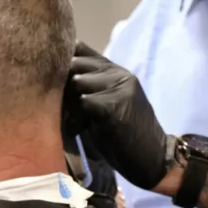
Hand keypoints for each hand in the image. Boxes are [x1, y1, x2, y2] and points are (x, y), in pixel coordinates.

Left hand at [66, 42, 169, 189]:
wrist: (152, 158)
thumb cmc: (123, 134)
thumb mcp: (105, 103)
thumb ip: (88, 87)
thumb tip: (55, 73)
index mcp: (116, 70)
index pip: (81, 50)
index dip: (65, 63)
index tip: (54, 80)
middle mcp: (120, 73)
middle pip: (76, 63)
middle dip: (64, 84)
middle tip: (64, 108)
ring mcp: (121, 87)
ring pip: (79, 81)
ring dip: (70, 103)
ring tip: (74, 121)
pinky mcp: (117, 105)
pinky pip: (85, 102)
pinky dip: (78, 117)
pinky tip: (80, 129)